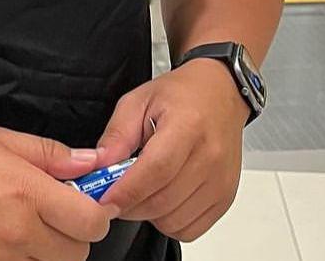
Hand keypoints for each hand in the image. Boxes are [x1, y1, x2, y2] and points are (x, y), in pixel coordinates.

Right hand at [0, 128, 113, 260]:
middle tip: (56, 212)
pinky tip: (3, 240)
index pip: (91, 222)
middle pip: (78, 254)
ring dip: (49, 251)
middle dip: (75, 234)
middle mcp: (20, 236)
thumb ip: (48, 153)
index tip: (89, 201)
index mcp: (27, 195)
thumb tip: (89, 162)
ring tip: (25, 225)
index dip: (98, 212)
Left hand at [94, 59, 248, 241]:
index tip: (104, 198)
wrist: (219, 95)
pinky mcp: (225, 198)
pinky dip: (169, 222)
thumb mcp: (139, 100)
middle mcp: (210, 156)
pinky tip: (162, 197)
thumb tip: (99, 165)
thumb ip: (117, 134)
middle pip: (162, 200)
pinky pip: (190, 229)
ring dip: (149, 214)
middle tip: (114, 193)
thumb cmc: (181, 95)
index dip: (127, 190)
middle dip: (130, 205)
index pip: (156, 170)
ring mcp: (220, 181)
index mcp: (187, 125)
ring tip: (142, 188)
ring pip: (173, 221)